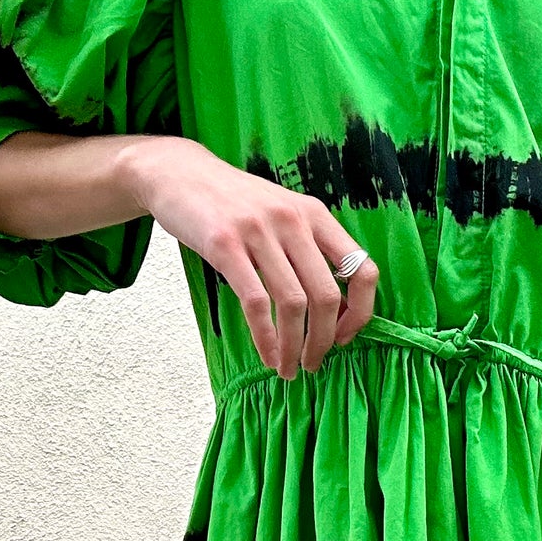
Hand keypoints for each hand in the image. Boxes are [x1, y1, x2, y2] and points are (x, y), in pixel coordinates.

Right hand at [126, 137, 378, 377]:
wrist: (179, 172)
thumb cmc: (234, 202)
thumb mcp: (283, 213)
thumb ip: (310, 250)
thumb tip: (338, 309)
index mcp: (316, 214)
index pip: (362, 270)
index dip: (361, 312)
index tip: (345, 337)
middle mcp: (293, 220)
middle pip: (327, 296)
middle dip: (324, 341)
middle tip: (313, 364)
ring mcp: (259, 231)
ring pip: (293, 304)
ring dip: (294, 347)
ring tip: (289, 368)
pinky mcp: (224, 244)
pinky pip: (256, 302)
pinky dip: (265, 338)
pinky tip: (267, 355)